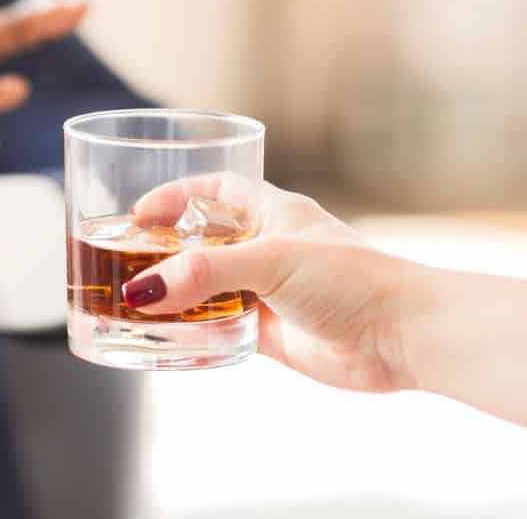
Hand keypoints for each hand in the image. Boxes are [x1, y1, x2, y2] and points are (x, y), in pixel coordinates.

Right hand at [119, 175, 426, 392]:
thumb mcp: (270, 262)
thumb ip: (206, 273)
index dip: (176, 196)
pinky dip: (194, 332)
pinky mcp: (271, 333)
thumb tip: (145, 291)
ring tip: (134, 301)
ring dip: (176, 294)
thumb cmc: (353, 279)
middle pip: (203, 242)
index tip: (138, 212)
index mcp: (273, 212)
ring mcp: (268, 292)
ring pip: (208, 288)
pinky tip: (168, 336)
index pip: (215, 190)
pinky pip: (220, 328)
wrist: (402, 336)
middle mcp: (268, 248)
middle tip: (124, 260)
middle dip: (164, 249)